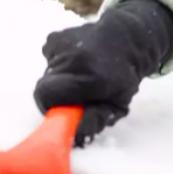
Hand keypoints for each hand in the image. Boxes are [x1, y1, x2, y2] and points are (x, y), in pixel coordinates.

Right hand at [33, 0, 172, 146]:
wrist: (126, 38)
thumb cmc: (124, 76)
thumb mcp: (117, 105)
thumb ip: (95, 121)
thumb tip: (73, 135)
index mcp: (91, 78)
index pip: (48, 96)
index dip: (52, 107)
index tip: (65, 111)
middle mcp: (73, 58)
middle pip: (45, 87)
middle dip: (57, 96)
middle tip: (76, 94)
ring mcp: (61, 44)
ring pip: (47, 74)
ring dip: (60, 80)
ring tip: (81, 74)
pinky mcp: (54, 38)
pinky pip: (48, 60)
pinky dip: (59, 65)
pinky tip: (78, 61)